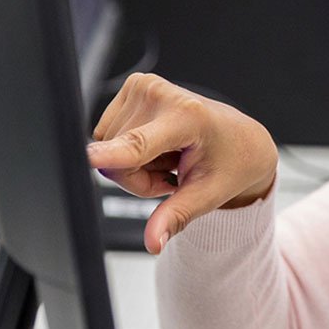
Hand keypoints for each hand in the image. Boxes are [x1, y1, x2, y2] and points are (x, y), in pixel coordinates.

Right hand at [86, 73, 277, 254]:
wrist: (240, 138)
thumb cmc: (228, 162)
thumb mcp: (207, 195)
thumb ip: (175, 216)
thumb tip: (154, 242)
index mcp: (187, 117)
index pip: (139, 144)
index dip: (112, 155)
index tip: (88, 158)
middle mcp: (161, 94)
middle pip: (117, 161)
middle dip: (139, 178)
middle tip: (172, 173)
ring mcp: (145, 86)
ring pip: (108, 149)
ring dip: (134, 165)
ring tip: (168, 158)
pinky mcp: (134, 86)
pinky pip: (107, 134)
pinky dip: (128, 150)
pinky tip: (157, 145)